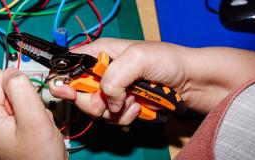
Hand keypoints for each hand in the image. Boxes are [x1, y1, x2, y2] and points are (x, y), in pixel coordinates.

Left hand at [0, 68, 66, 159]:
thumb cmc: (39, 158)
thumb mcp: (33, 118)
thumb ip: (22, 89)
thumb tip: (13, 70)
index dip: (17, 83)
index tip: (29, 97)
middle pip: (7, 90)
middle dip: (25, 100)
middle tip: (33, 119)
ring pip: (17, 100)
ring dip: (31, 110)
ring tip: (35, 129)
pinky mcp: (6, 132)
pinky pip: (20, 112)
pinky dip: (31, 118)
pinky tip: (35, 132)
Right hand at [50, 38, 254, 124]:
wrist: (191, 82)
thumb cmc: (167, 61)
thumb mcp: (138, 58)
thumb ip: (113, 76)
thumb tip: (106, 97)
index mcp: (99, 52)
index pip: (68, 64)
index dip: (63, 79)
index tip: (68, 92)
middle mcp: (101, 71)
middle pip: (78, 93)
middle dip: (94, 101)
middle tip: (112, 100)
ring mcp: (112, 90)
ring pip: (95, 109)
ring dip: (114, 110)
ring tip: (133, 101)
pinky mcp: (122, 105)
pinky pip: (111, 118)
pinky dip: (124, 116)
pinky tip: (139, 107)